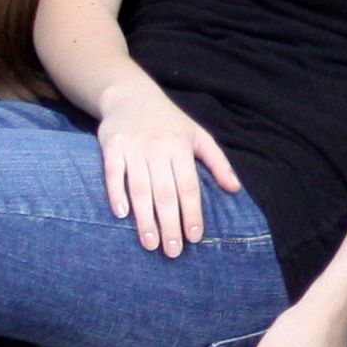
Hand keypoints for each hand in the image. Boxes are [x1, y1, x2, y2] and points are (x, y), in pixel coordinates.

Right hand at [94, 81, 240, 254]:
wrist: (130, 95)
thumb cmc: (168, 121)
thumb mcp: (198, 135)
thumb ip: (217, 162)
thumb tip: (235, 189)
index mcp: (181, 146)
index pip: (189, 186)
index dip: (192, 213)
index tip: (195, 237)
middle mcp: (158, 148)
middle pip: (166, 192)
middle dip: (170, 224)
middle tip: (173, 251)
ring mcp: (133, 147)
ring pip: (140, 188)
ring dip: (145, 218)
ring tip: (150, 244)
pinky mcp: (112, 146)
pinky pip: (114, 173)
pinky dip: (116, 194)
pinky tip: (122, 215)